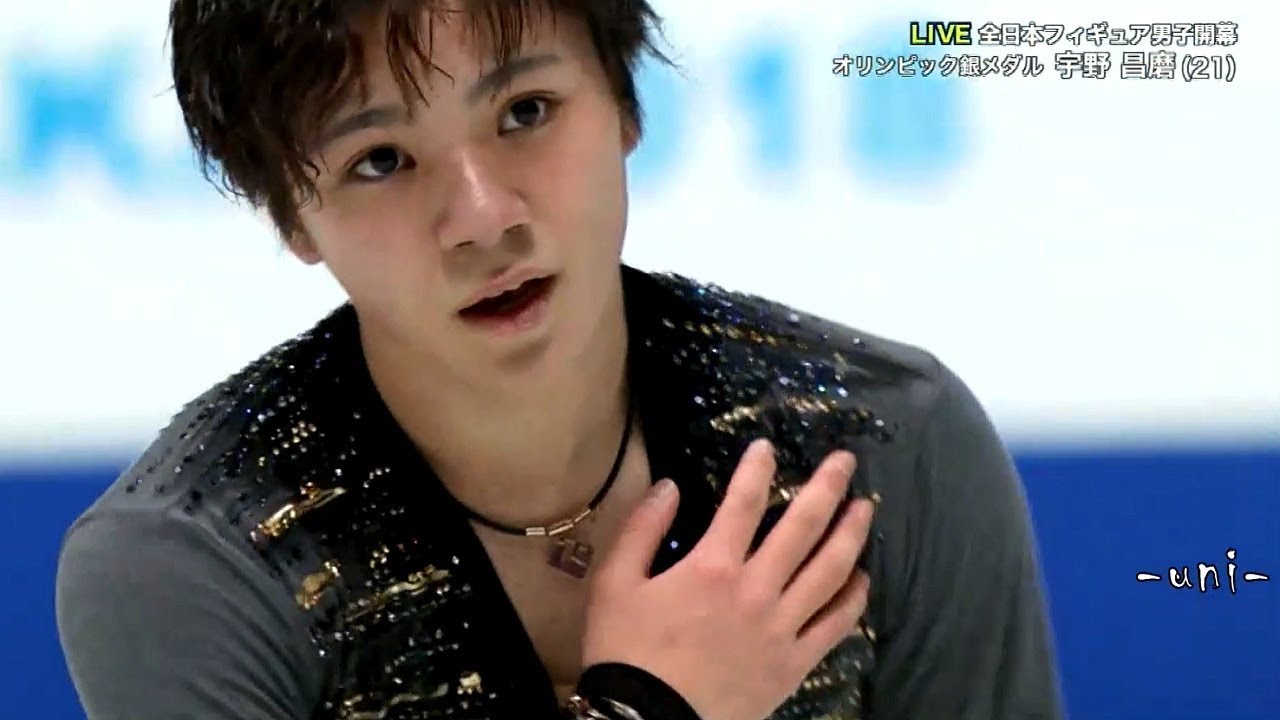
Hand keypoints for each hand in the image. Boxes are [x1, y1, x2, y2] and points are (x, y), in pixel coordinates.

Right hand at [582, 439, 873, 719]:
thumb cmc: (626, 651)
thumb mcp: (614, 582)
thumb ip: (641, 529)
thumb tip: (670, 485)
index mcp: (713, 566)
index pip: (744, 501)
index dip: (759, 468)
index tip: (769, 446)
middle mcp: (756, 589)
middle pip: (803, 527)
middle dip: (828, 487)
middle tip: (846, 460)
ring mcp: (781, 627)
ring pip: (829, 571)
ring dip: (851, 534)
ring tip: (866, 507)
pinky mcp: (794, 663)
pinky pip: (835, 626)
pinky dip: (853, 599)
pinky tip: (862, 578)